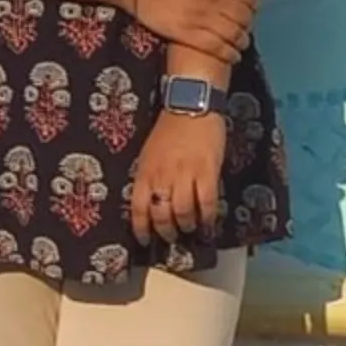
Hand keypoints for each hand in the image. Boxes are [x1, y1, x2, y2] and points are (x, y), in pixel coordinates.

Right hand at [129, 0, 255, 64]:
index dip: (251, 5)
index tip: (251, 9)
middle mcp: (210, 0)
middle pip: (241, 17)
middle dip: (248, 24)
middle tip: (247, 26)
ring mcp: (199, 19)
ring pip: (231, 33)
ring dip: (242, 39)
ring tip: (242, 42)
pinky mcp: (187, 34)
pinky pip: (214, 46)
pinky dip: (228, 52)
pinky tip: (234, 55)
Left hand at [129, 109, 228, 247]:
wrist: (191, 105)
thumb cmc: (169, 129)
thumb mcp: (149, 153)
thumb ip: (149, 177)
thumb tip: (151, 203)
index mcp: (145, 172)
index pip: (138, 209)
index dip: (141, 229)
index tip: (145, 240)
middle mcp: (162, 176)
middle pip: (161, 215)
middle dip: (166, 231)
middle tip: (172, 236)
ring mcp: (185, 174)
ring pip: (182, 213)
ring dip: (187, 226)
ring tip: (191, 228)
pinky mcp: (207, 171)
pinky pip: (206, 203)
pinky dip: (207, 217)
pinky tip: (208, 222)